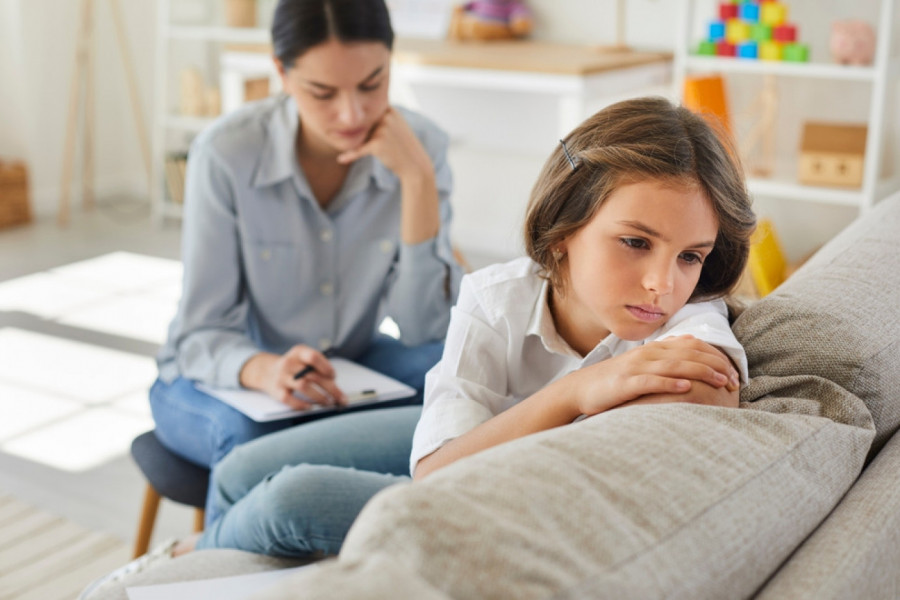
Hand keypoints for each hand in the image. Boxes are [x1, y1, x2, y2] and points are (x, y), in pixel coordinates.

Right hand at [240, 346, 345, 409]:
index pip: (314, 357)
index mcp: (299, 352)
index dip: (326, 368)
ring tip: (329, 402)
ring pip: (303, 386)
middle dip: (331, 388)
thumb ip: (318, 368)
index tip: (334, 377)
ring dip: (319, 396)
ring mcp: (281, 377)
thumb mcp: (303, 359)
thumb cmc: (293, 366)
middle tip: (341, 398)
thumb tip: (336, 388)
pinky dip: (301, 404)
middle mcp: (289, 363)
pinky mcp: (276, 391)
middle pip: (313, 375)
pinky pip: (289, 399)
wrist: (265, 371)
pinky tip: (311, 407)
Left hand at [336, 108, 432, 181]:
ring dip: (358, 144)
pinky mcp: (377, 143)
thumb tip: (358, 116)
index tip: (361, 129)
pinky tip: (341, 160)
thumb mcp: (396, 126)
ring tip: (372, 152)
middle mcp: (386, 117)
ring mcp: (382, 129)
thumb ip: (381, 118)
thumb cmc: (403, 147)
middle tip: (370, 144)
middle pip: (363, 124)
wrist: (415, 164)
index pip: (368, 113)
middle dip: (360, 134)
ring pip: (360, 136)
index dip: (363, 123)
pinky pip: (358, 149)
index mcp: (391, 110)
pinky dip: (350, 155)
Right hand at [568, 335, 739, 415]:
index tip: (734, 371)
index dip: (716, 356)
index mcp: (654, 349)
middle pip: (689, 354)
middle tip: (734, 380)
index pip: (692, 346)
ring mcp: (636, 368)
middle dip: (715, 365)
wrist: (580, 389)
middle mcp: (648, 354)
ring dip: (700, 373)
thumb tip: (690, 342)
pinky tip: (686, 389)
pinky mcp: (626, 383)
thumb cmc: (614, 381)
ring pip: (675, 366)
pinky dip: (670, 384)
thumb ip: (665, 353)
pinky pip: (651, 382)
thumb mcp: (641, 363)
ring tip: (720, 381)